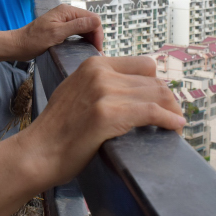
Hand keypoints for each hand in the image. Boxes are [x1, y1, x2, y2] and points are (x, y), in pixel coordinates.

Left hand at [16, 4, 103, 55]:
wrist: (18, 45)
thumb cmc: (34, 40)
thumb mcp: (57, 34)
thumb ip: (77, 26)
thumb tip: (97, 20)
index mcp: (67, 11)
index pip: (92, 18)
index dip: (97, 32)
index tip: (97, 48)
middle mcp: (67, 13)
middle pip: (89, 21)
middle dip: (95, 35)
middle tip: (96, 51)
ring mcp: (64, 20)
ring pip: (84, 27)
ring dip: (90, 37)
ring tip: (92, 51)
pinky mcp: (61, 28)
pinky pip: (77, 31)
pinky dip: (83, 38)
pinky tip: (84, 47)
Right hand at [18, 56, 185, 186]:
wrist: (39, 151)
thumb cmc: (58, 129)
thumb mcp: (75, 91)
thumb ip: (99, 83)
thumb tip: (129, 88)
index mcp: (94, 64)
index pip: (143, 65)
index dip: (156, 84)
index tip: (162, 100)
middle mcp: (100, 73)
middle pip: (153, 81)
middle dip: (168, 100)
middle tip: (174, 116)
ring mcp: (104, 92)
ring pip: (157, 95)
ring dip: (172, 111)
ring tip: (176, 124)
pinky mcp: (109, 114)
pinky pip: (152, 112)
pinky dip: (168, 120)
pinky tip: (175, 127)